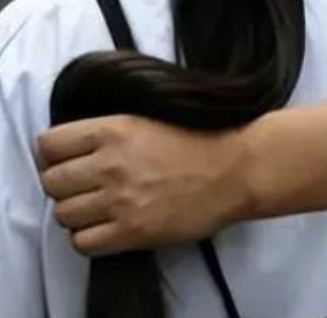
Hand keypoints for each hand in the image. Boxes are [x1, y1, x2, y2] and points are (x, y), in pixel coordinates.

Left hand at [37, 115, 249, 254]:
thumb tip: (76, 150)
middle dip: (66, 186)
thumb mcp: (149, 122)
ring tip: (102, 209)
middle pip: (52, 182)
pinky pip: (82, 243)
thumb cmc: (202, 141)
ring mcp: (120, 200)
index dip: (56, 156)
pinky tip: (110, 228)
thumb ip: (110, 134)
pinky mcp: (133, 231)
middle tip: (88, 188)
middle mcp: (110, 164)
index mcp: (114, 130)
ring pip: (63, 214)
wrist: (239, 168)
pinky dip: (90, 238)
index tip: (70, 162)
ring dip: (78, 214)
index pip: (49, 146)